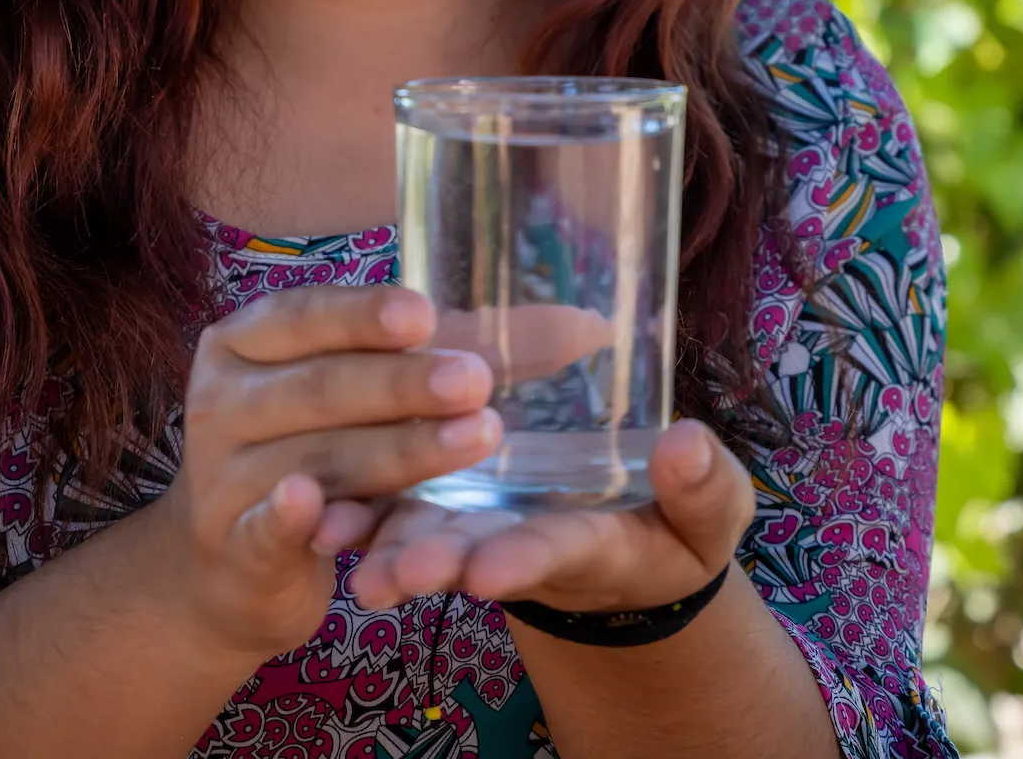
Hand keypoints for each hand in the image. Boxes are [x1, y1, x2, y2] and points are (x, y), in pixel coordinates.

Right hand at [144, 284, 501, 662]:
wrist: (240, 561)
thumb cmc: (320, 445)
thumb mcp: (369, 393)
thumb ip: (452, 352)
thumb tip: (584, 327)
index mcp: (249, 340)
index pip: (304, 314)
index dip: (363, 316)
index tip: (426, 315)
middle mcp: (224, 400)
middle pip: (321, 387)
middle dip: (402, 385)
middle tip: (475, 384)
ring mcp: (221, 477)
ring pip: (316, 460)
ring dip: (394, 452)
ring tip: (474, 441)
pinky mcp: (231, 550)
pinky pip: (263, 530)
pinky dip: (287, 519)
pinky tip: (315, 511)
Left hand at [346, 420, 752, 614]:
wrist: (623, 543)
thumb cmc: (673, 526)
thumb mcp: (707, 518)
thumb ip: (703, 490)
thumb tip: (689, 445)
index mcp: (592, 546)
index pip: (558, 551)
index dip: (522, 559)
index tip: (488, 573)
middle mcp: (523, 543)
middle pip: (473, 555)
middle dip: (431, 564)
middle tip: (388, 578)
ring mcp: (481, 526)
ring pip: (426, 537)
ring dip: (384, 549)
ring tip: (344, 563)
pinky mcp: (449, 501)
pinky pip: (399, 508)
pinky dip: (362, 516)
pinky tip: (316, 518)